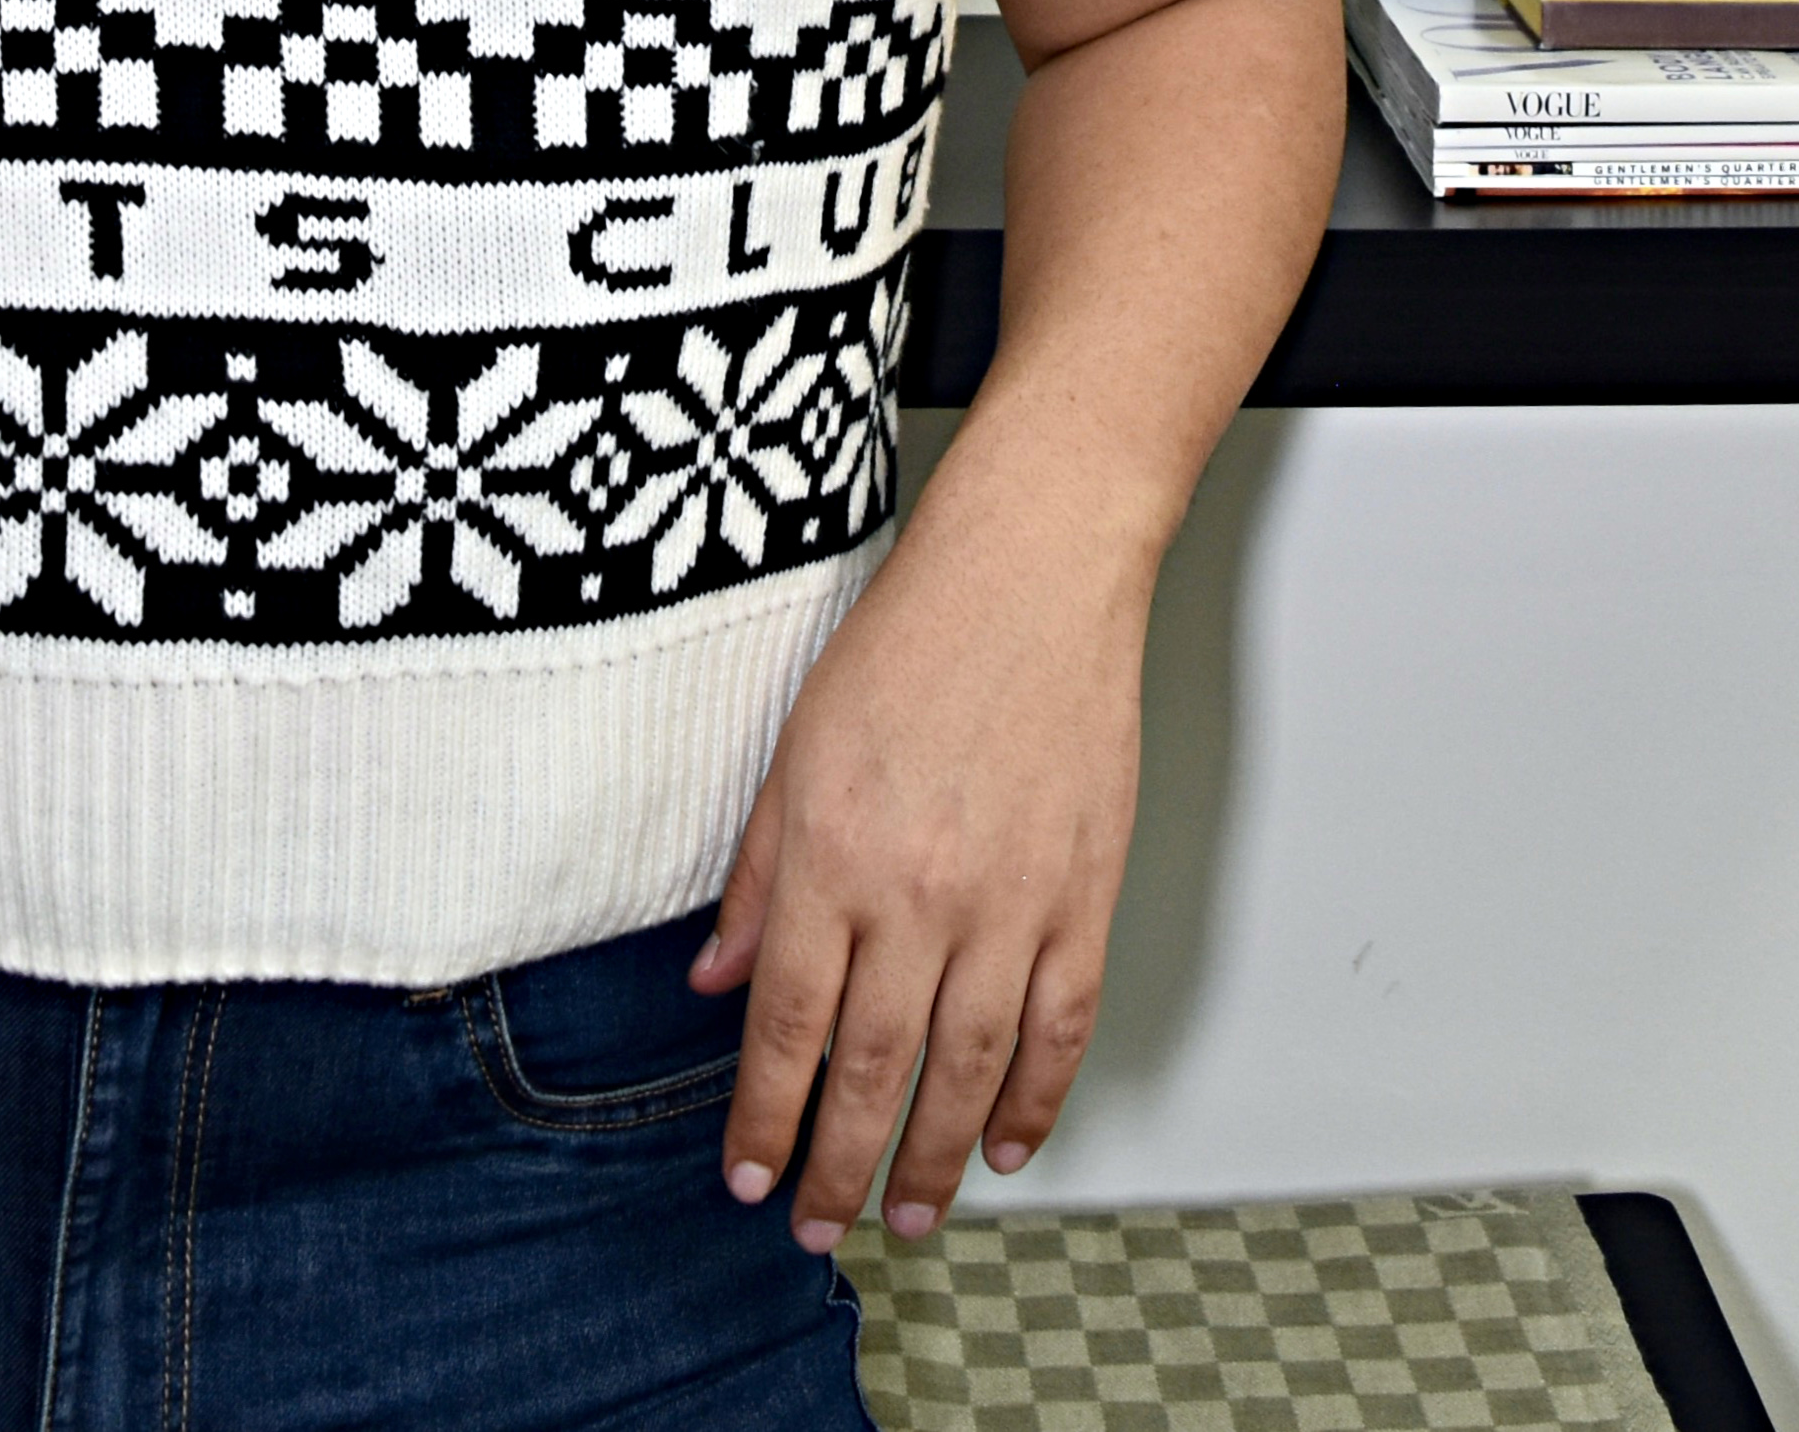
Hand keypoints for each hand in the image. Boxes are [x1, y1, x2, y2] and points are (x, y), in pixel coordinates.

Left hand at [695, 455, 1147, 1249]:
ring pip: (967, 1070)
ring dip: (931, 1160)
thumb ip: (756, 875)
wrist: (1033, 571)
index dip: (765, 1117)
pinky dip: (1037, 1100)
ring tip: (906, 1216)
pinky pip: (1061, 1026)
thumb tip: (714, 983)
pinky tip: (1004, 1144)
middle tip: (818, 1227)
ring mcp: (1011, 899)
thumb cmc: (912, 639)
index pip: (788, 1025)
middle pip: (872, 1070)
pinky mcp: (1084, 892)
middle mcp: (920, 892)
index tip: (748, 1176)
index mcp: (834, 853)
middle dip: (838, 1167)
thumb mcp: (796, 747)